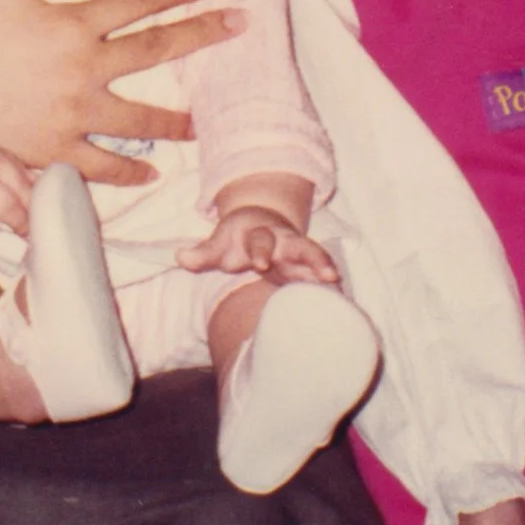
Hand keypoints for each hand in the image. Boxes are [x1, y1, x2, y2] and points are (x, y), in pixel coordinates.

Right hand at [0, 0, 240, 181]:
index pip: (140, 0)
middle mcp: (82, 69)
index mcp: (72, 23)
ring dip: (177, 118)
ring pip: (140, 118)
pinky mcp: (53, 151)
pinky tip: (150, 172)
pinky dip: (128, 173)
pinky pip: (101, 167)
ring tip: (201, 123)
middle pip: (155, 49)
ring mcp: (71, 115)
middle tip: (238, 26)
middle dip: (202, 34)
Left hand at [176, 205, 340, 283]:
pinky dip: (332, 287)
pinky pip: (323, 276)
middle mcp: (285, 241)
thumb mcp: (219, 243)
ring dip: (329, 272)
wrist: (262, 222)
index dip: (260, 251)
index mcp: (260, 234)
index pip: (260, 241)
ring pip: (318, 260)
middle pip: (302, 247)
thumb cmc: (237, 238)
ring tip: (343, 287)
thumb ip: (203, 253)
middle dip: (314, 258)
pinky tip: (344, 303)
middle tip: (328, 274)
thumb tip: (181, 257)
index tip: (260, 263)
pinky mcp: (309, 267)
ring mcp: (300, 254)